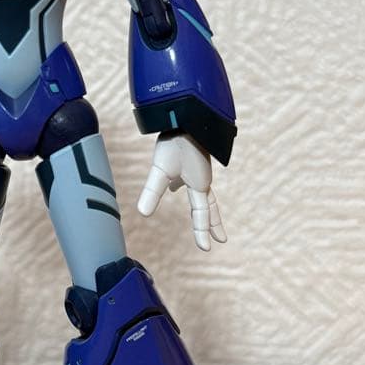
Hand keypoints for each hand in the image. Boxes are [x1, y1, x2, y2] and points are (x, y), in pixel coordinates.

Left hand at [137, 133, 226, 250]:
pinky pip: (194, 179)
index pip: (201, 214)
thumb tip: (143, 214)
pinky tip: (178, 184)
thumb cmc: (175, 142)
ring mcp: (198, 170)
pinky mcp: (193, 160)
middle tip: (221, 239)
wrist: (186, 116)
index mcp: (199, 184)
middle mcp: (202, 179)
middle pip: (210, 206)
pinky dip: (189, 187)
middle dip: (214, 223)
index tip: (206, 248)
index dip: (203, 232)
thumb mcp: (160, 169)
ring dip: (204, 206)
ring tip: (202, 217)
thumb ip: (153, 191)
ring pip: (204, 193)